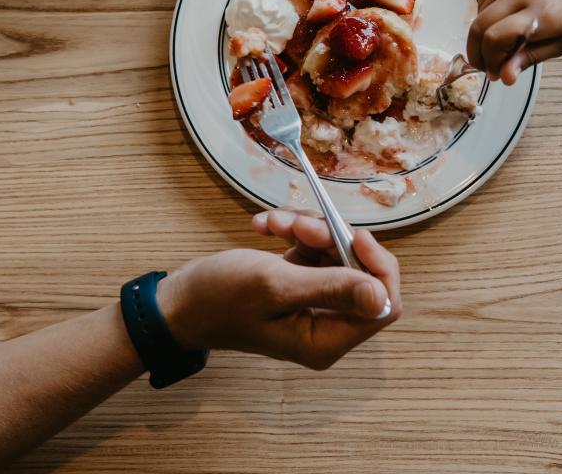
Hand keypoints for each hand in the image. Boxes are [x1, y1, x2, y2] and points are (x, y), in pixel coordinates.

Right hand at [156, 210, 401, 369]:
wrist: (177, 302)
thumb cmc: (218, 299)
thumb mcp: (275, 286)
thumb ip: (331, 288)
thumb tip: (382, 297)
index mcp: (325, 340)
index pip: (384, 304)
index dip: (377, 264)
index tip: (353, 235)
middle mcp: (324, 327)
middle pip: (360, 272)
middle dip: (332, 240)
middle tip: (298, 225)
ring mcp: (312, 306)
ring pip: (335, 255)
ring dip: (307, 230)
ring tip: (273, 221)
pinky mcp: (298, 286)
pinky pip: (313, 252)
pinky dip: (293, 234)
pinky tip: (264, 228)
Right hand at [467, 0, 561, 84]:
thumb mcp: (561, 42)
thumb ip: (529, 58)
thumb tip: (505, 77)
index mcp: (541, 14)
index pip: (495, 39)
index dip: (489, 60)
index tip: (495, 73)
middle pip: (479, 27)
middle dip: (476, 52)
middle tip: (485, 64)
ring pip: (479, 14)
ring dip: (484, 34)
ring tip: (503, 40)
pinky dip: (487, 15)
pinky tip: (505, 19)